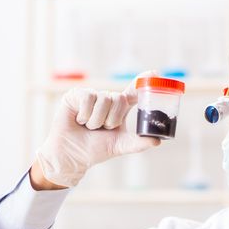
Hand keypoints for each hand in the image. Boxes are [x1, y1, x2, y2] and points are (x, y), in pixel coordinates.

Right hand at [36, 71, 160, 187]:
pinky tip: (79, 120)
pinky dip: (85, 114)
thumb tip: (157, 141)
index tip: (154, 73)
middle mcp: (106, 99)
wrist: (72, 155)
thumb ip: (138, 143)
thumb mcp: (119, 146)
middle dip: (112, 119)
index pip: (133, 92)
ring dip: (97, 120)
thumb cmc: (94, 149)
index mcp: (119, 109)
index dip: (142, 82)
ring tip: (88, 127)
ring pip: (104, 99)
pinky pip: (88, 98)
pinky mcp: (76, 94)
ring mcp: (92, 95)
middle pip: (120, 99)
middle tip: (102, 129)